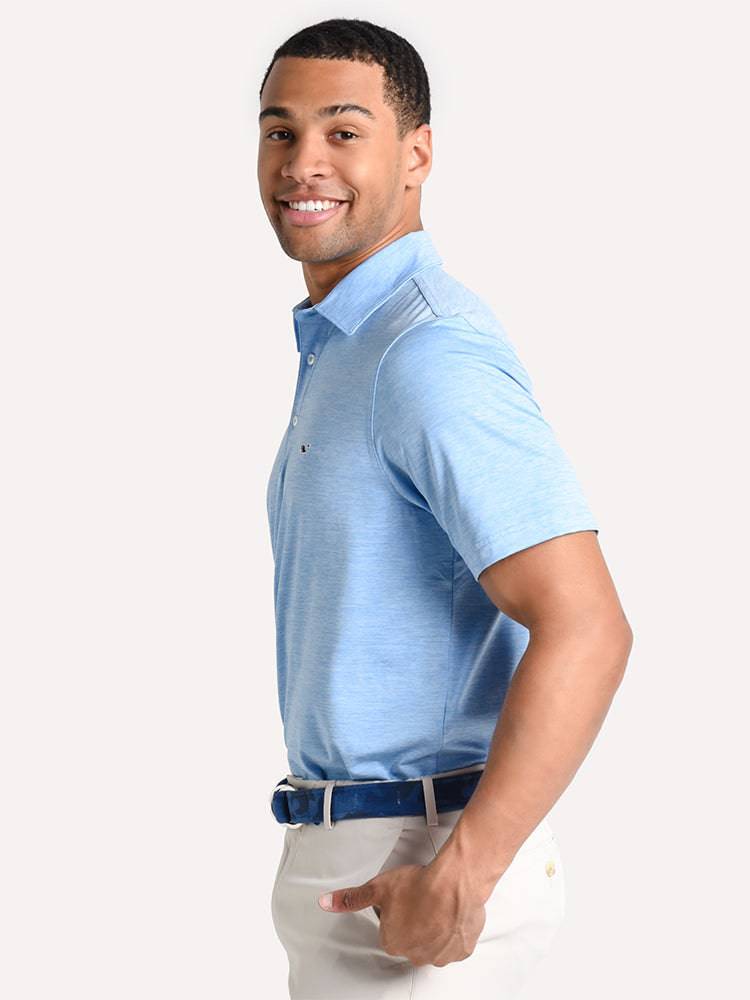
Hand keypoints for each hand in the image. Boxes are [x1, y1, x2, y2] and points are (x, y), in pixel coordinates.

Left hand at [318, 861, 486, 967]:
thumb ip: (352, 898)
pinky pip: (455, 944)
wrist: (454, 883)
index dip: (396, 913)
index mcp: (393, 943)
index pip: (390, 931)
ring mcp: (440, 955)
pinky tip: (451, 913)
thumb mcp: (378, 887)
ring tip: (437, 904)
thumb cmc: (419, 885)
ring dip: (435, 928)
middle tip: (419, 900)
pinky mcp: (461, 950)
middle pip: (412, 939)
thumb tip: (326, 902)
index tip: (402, 901)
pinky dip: (454, 931)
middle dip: (415, 922)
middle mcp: (416, 955)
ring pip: (434, 943)